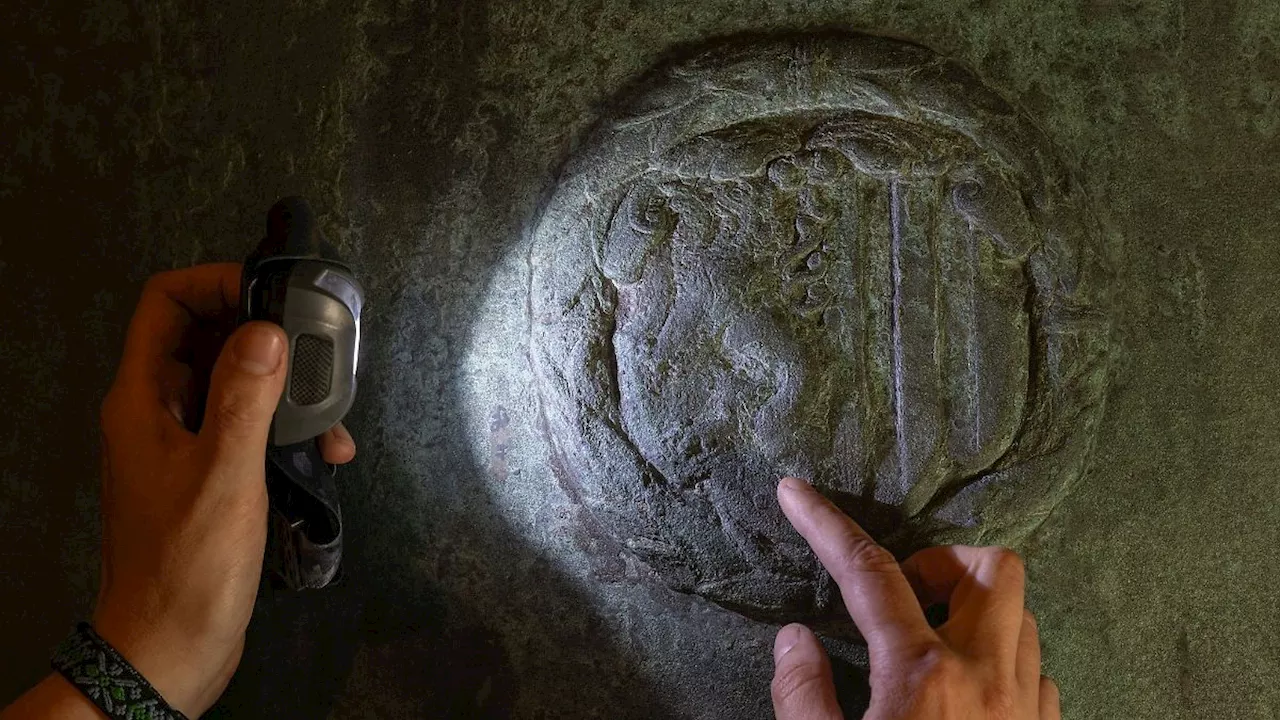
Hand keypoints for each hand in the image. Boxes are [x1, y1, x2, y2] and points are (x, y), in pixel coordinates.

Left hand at [87, 265, 352, 715]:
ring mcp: (183, 446)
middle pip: (207, 338)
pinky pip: (248, 428)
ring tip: (334, 416)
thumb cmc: (189, 562)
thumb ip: (245, 396)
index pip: (166, 304)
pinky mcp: (209, 477)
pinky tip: (327, 453)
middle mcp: (158, 412)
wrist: (171, 648)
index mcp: (143, 399)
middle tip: (320, 351)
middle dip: (266, 338)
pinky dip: (287, 430)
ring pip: (235, 384)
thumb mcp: (224, 472)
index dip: (215, 283)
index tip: (274, 294)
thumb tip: (266, 329)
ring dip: (286, 389)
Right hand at [770, 478, 1058, 719]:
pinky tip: (970, 695)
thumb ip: (803, 695)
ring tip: (934, 648)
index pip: (868, 573)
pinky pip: (1037, 672)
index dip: (825, 525)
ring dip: (976, 617)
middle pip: (991, 567)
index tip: (796, 493)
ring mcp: (1026, 705)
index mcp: (921, 675)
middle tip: (906, 600)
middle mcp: (986, 676)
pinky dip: (1004, 666)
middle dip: (943, 565)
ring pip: (1022, 617)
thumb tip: (795, 640)